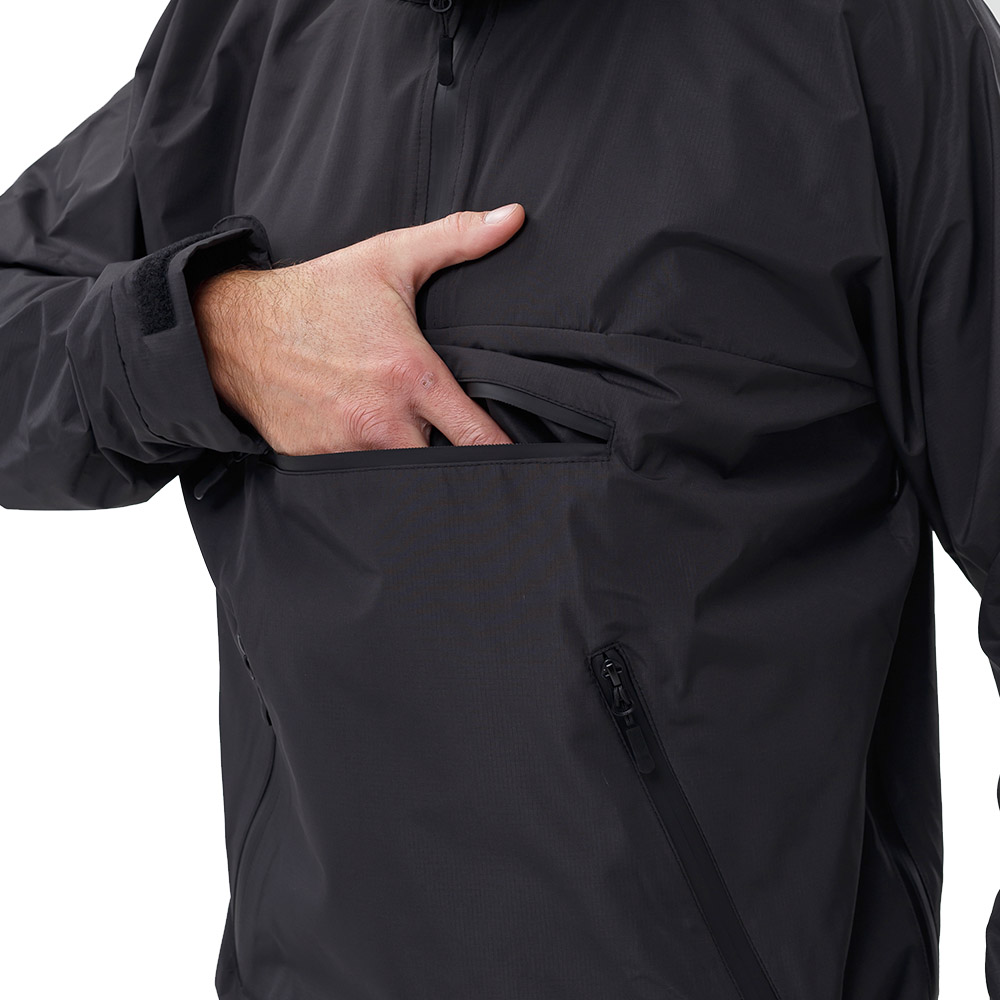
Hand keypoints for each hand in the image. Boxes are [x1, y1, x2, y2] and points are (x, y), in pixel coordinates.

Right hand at [192, 204, 524, 455]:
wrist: (235, 328)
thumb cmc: (317, 294)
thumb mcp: (389, 258)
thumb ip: (457, 239)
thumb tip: (514, 217)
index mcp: (411, 376)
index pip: (476, 436)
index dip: (502, 450)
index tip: (518, 455)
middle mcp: (382, 420)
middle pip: (442, 466)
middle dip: (458, 463)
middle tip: (465, 451)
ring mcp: (347, 446)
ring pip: (400, 473)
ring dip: (411, 463)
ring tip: (413, 441)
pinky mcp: (317, 460)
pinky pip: (357, 475)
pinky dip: (367, 462)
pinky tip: (367, 440)